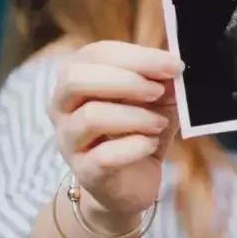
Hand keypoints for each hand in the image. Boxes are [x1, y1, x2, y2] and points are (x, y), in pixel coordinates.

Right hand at [49, 41, 182, 227]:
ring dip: (134, 116)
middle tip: (158, 91)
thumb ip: (162, 80)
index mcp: (76, 77)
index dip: (137, 56)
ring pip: (91, 117)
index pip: (96, 54)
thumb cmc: (138, 130)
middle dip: (125, 80)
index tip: (173, 64)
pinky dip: (135, 147)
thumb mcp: (156, 99)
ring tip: (159, 123)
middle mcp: (62, 106)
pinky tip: (150, 144)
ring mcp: (68, 140)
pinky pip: (104, 156)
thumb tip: (174, 65)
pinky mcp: (84, 171)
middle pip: (76, 79)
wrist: (131, 182)